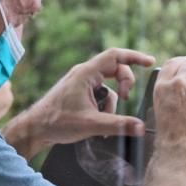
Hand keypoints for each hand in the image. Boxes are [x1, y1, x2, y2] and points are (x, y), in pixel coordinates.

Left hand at [4, 48, 154, 157]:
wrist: (35, 129)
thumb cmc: (56, 122)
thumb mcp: (91, 125)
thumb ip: (118, 125)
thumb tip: (140, 127)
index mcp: (85, 74)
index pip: (115, 56)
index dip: (134, 57)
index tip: (150, 62)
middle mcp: (83, 74)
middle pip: (115, 70)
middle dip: (125, 85)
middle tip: (127, 99)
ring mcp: (80, 84)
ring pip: (108, 87)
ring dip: (112, 104)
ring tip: (105, 122)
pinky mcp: (79, 93)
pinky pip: (99, 95)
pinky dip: (104, 108)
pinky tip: (99, 125)